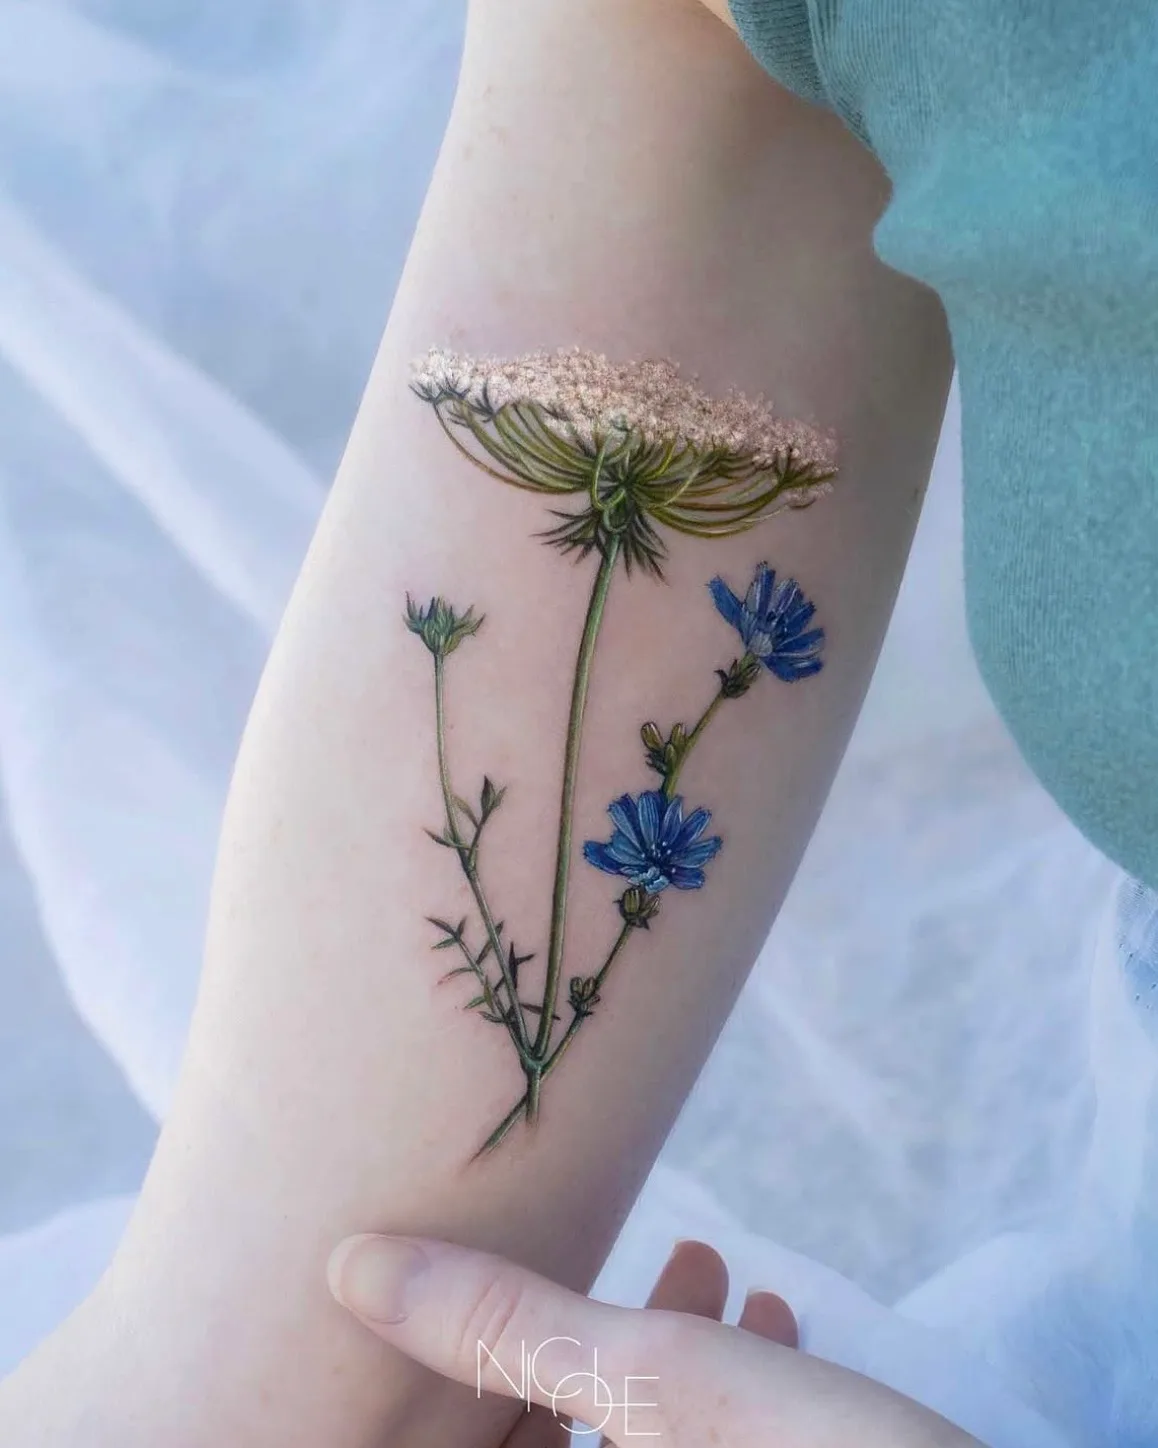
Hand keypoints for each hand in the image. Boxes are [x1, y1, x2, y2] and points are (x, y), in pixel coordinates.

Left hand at [326, 1233, 982, 1446]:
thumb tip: (351, 1266)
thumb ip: (501, 1324)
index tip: (427, 1288)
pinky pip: (687, 1445)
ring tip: (716, 1265)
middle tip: (614, 1252)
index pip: (437, 1446)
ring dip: (654, 1345)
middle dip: (560, 1341)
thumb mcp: (656, 1379)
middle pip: (526, 1435)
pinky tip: (772, 1318)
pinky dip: (717, 1382)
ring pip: (617, 1437)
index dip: (408, 1386)